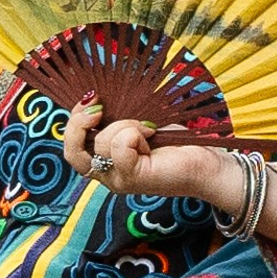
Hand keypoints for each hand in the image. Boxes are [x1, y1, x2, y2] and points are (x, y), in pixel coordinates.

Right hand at [62, 102, 236, 207]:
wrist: (206, 162)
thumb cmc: (174, 142)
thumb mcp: (137, 123)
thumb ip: (115, 118)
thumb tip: (95, 97)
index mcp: (105, 162)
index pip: (71, 147)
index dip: (72, 121)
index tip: (91, 98)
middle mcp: (107, 175)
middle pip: (72, 151)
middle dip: (79, 124)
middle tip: (99, 107)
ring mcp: (118, 180)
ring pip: (102, 142)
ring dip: (125, 124)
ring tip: (148, 128)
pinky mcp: (133, 178)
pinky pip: (120, 146)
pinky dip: (135, 133)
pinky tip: (152, 136)